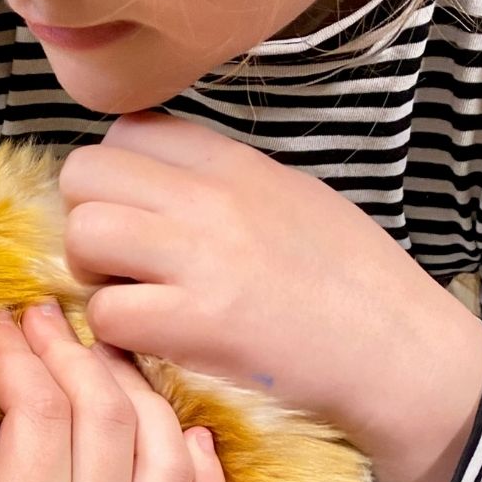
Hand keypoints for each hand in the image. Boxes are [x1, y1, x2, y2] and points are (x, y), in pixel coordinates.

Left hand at [58, 113, 481, 481]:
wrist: (399, 350)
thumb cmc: (346, 276)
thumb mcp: (287, 194)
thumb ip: (214, 177)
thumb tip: (145, 176)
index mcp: (233, 163)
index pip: (125, 131)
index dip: (111, 176)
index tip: (131, 211)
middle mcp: (210, 199)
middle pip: (84, 174)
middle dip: (84, 217)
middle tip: (117, 258)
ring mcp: (202, 258)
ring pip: (83, 234)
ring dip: (90, 273)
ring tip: (129, 295)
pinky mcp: (198, 323)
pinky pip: (106, 312)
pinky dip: (114, 332)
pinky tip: (151, 337)